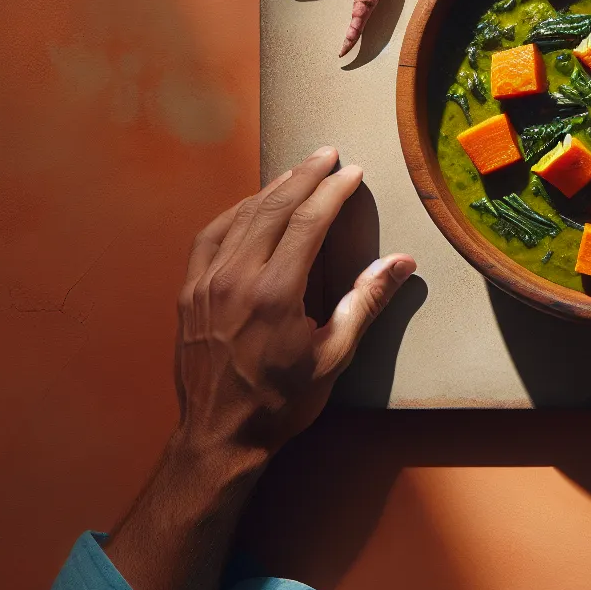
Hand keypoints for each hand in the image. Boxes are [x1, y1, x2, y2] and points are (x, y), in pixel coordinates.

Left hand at [174, 146, 415, 458]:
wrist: (220, 435)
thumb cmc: (282, 402)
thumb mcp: (334, 356)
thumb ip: (366, 302)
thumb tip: (401, 262)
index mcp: (275, 293)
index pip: (308, 222)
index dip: (332, 191)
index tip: (351, 172)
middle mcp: (237, 278)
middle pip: (274, 208)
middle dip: (304, 176)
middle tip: (327, 154)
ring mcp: (206, 282)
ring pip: (241, 217)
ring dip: (272, 189)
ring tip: (297, 173)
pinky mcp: (189, 292)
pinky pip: (210, 236)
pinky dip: (235, 213)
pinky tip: (251, 206)